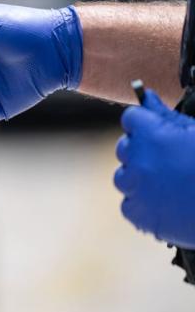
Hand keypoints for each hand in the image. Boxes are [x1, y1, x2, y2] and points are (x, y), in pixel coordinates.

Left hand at [115, 89, 194, 248]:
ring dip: (139, 176)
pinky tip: (166, 201)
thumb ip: (166, 115)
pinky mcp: (138, 214)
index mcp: (150, 135)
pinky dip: (143, 202)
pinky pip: (129, 203)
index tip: (156, 129)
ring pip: (124, 176)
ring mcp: (134, 189)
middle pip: (126, 147)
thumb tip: (146, 97)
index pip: (132, 119)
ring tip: (170, 182)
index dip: (146, 123)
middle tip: (169, 158)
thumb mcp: (194, 131)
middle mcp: (136, 161)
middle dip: (142, 149)